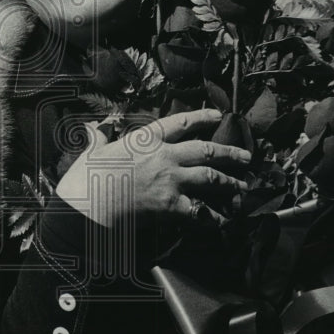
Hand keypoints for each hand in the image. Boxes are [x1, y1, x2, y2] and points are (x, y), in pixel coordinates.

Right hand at [55, 108, 250, 228]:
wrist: (89, 206)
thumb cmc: (86, 178)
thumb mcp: (91, 151)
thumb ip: (98, 137)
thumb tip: (93, 127)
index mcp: (145, 140)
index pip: (180, 122)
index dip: (202, 116)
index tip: (218, 114)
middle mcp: (164, 156)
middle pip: (204, 150)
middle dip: (228, 152)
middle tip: (247, 155)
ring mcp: (171, 180)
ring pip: (210, 177)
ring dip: (230, 181)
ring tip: (243, 185)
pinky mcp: (171, 205)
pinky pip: (201, 210)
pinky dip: (215, 216)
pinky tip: (226, 219)